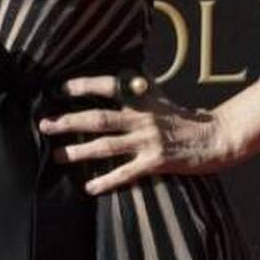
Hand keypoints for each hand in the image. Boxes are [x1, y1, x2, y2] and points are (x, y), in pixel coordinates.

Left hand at [37, 75, 241, 195]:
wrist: (215, 137)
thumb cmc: (183, 117)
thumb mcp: (160, 96)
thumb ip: (138, 86)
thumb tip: (120, 72)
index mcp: (142, 98)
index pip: (108, 86)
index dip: (83, 86)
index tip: (59, 89)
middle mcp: (142, 117)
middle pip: (98, 118)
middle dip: (68, 122)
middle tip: (44, 125)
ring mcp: (148, 140)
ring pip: (106, 146)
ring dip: (79, 152)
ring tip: (57, 155)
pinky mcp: (155, 162)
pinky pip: (125, 173)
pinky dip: (106, 181)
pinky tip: (89, 186)